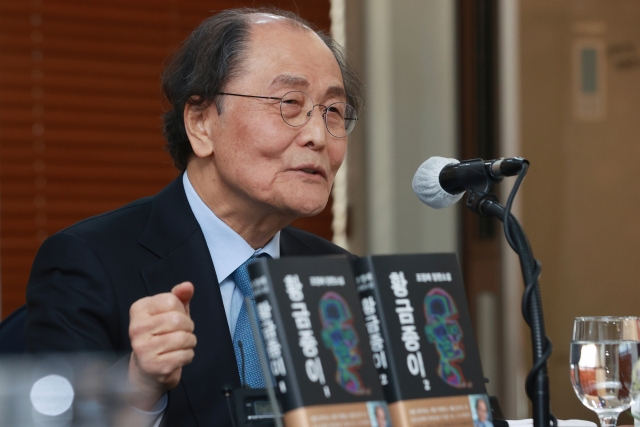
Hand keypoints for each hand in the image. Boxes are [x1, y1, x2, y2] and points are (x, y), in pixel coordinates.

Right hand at [128, 282, 196, 409]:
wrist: (148, 368)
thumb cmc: (162, 334)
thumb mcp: (171, 311)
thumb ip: (180, 296)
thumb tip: (187, 286)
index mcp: (138, 309)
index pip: (171, 300)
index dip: (181, 310)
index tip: (175, 318)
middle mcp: (136, 328)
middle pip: (178, 320)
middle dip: (188, 326)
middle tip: (183, 332)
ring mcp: (143, 348)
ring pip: (183, 338)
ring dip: (190, 342)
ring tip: (182, 344)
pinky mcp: (153, 366)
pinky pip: (184, 355)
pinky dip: (188, 355)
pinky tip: (179, 356)